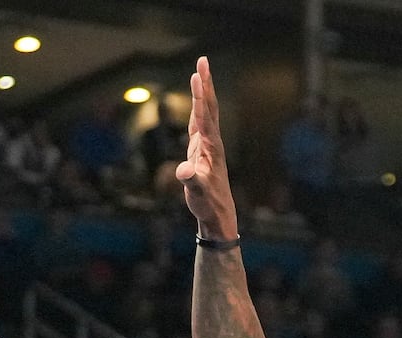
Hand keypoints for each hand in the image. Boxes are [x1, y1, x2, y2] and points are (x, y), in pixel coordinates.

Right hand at [175, 56, 239, 241]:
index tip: (196, 76)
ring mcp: (209, 145)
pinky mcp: (204, 151)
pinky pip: (201, 123)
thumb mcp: (197, 192)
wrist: (219, 214)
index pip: (204, 116)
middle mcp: (212, 142)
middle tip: (203, 60)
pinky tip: (197, 101)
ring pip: (206, 112)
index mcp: (211, 147)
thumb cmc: (208, 203)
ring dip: (203, 92)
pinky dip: (198, 108)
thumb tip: (183, 171)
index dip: (199, 96)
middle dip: (205, 84)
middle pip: (209, 107)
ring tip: (200, 72)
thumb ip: (190, 180)